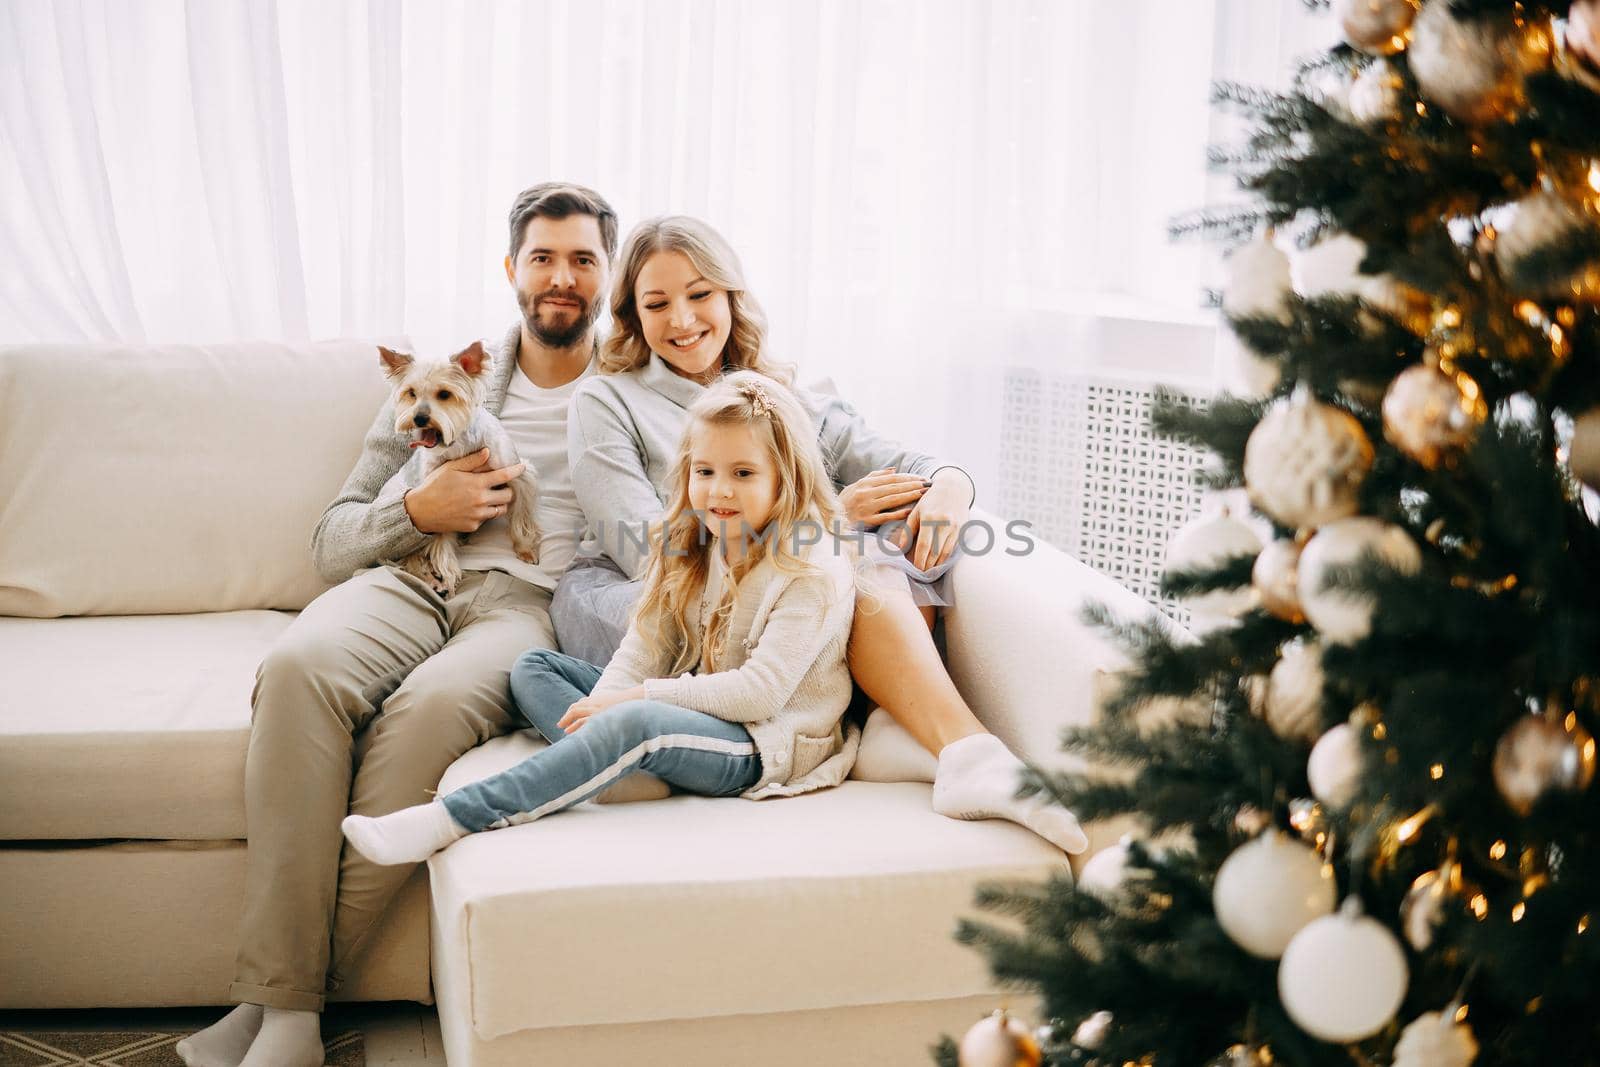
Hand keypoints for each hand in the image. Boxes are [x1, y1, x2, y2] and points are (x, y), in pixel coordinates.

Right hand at [404, 448, 525, 533]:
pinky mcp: (473, 526)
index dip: (516, 470)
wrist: (420, 511)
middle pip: (508, 495)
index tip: (522, 467)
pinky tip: (473, 507)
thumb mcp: (451, 468)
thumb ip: (472, 461)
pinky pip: (487, 519)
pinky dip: (485, 513)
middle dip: (507, 489)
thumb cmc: (435, 486)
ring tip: (489, 497)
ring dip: (499, 502)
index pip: (504, 476)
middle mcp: (481, 500)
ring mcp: (478, 515)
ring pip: (501, 509)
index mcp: (476, 483)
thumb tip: (488, 453)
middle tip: (500, 486)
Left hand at [557, 684, 646, 731]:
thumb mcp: (614, 703)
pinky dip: (577, 728)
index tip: (567, 719)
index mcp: (597, 699)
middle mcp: (595, 703)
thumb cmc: (628, 704)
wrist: (637, 701)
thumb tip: (602, 716)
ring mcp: (597, 709)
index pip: (580, 704)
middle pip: (576, 708)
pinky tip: (573, 734)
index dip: (571, 711)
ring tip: (565, 731)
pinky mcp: (599, 717)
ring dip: (569, 723)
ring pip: (577, 714)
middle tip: (560, 725)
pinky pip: (584, 722)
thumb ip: (605, 706)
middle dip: (567, 717)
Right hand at [839, 467, 928, 526]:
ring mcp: (865, 507)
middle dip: (912, 485)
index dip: (908, 477)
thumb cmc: (844, 503)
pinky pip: (884, 516)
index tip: (921, 478)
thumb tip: (894, 470)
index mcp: (864, 484)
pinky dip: (897, 513)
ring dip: (909, 496)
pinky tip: (909, 511)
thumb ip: (874, 477)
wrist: (828, 520)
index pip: (891, 478)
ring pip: (891, 499)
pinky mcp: (865, 521)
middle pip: (893, 487)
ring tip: (922, 493)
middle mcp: (865, 493)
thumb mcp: (856, 486)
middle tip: (928, 484)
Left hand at [891, 471, 970, 570]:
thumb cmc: (930, 500)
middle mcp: (943, 523)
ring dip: (937, 565)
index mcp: (929, 517)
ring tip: (929, 572)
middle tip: (921, 575)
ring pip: (945, 552)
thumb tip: (901, 548)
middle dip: (927, 565)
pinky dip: (945, 558)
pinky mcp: (962, 529)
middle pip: (935, 551)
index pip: (924, 545)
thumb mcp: (916, 511)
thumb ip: (908, 529)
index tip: (915, 569)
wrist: (953, 488)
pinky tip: (939, 563)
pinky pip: (953, 548)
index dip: (919, 559)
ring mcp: (955, 527)